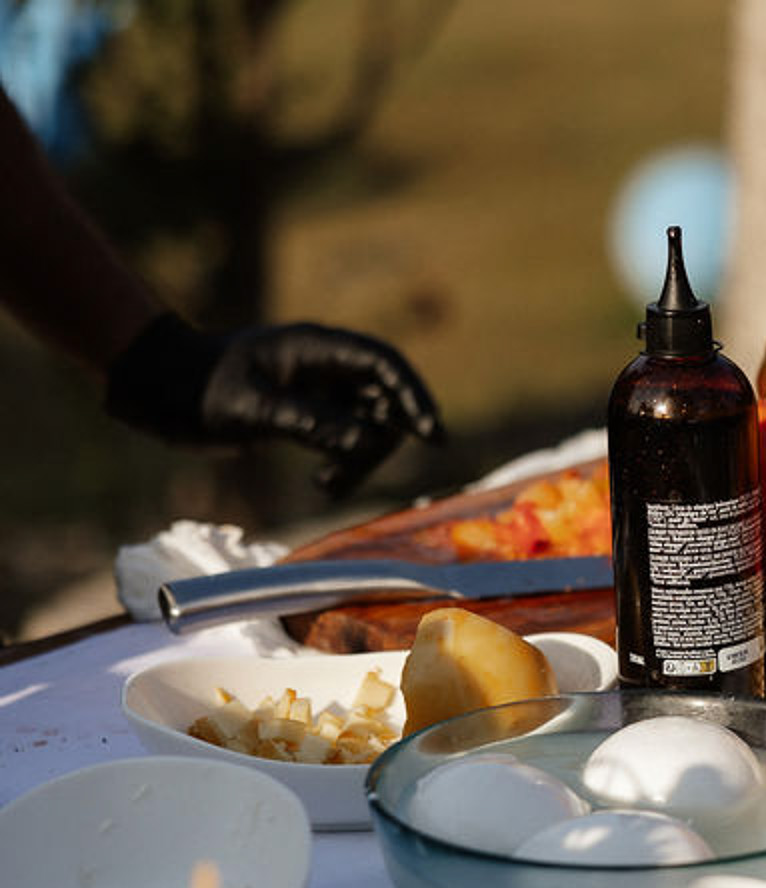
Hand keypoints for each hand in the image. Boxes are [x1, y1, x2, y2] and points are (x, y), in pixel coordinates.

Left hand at [106, 313, 444, 496]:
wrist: (159, 390)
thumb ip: (311, 422)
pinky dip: (343, 462)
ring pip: (368, 424)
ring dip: (359, 459)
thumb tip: (369, 440)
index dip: (413, 396)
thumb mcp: (252, 407)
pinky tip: (322, 485)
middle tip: (347, 478)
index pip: (383, 365)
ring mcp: (319, 389)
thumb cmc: (198, 388)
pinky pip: (346, 437)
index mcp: (316, 347)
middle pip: (384, 400)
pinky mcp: (310, 411)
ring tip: (327, 488)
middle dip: (379, 442)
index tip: (430, 435)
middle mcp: (326, 365)